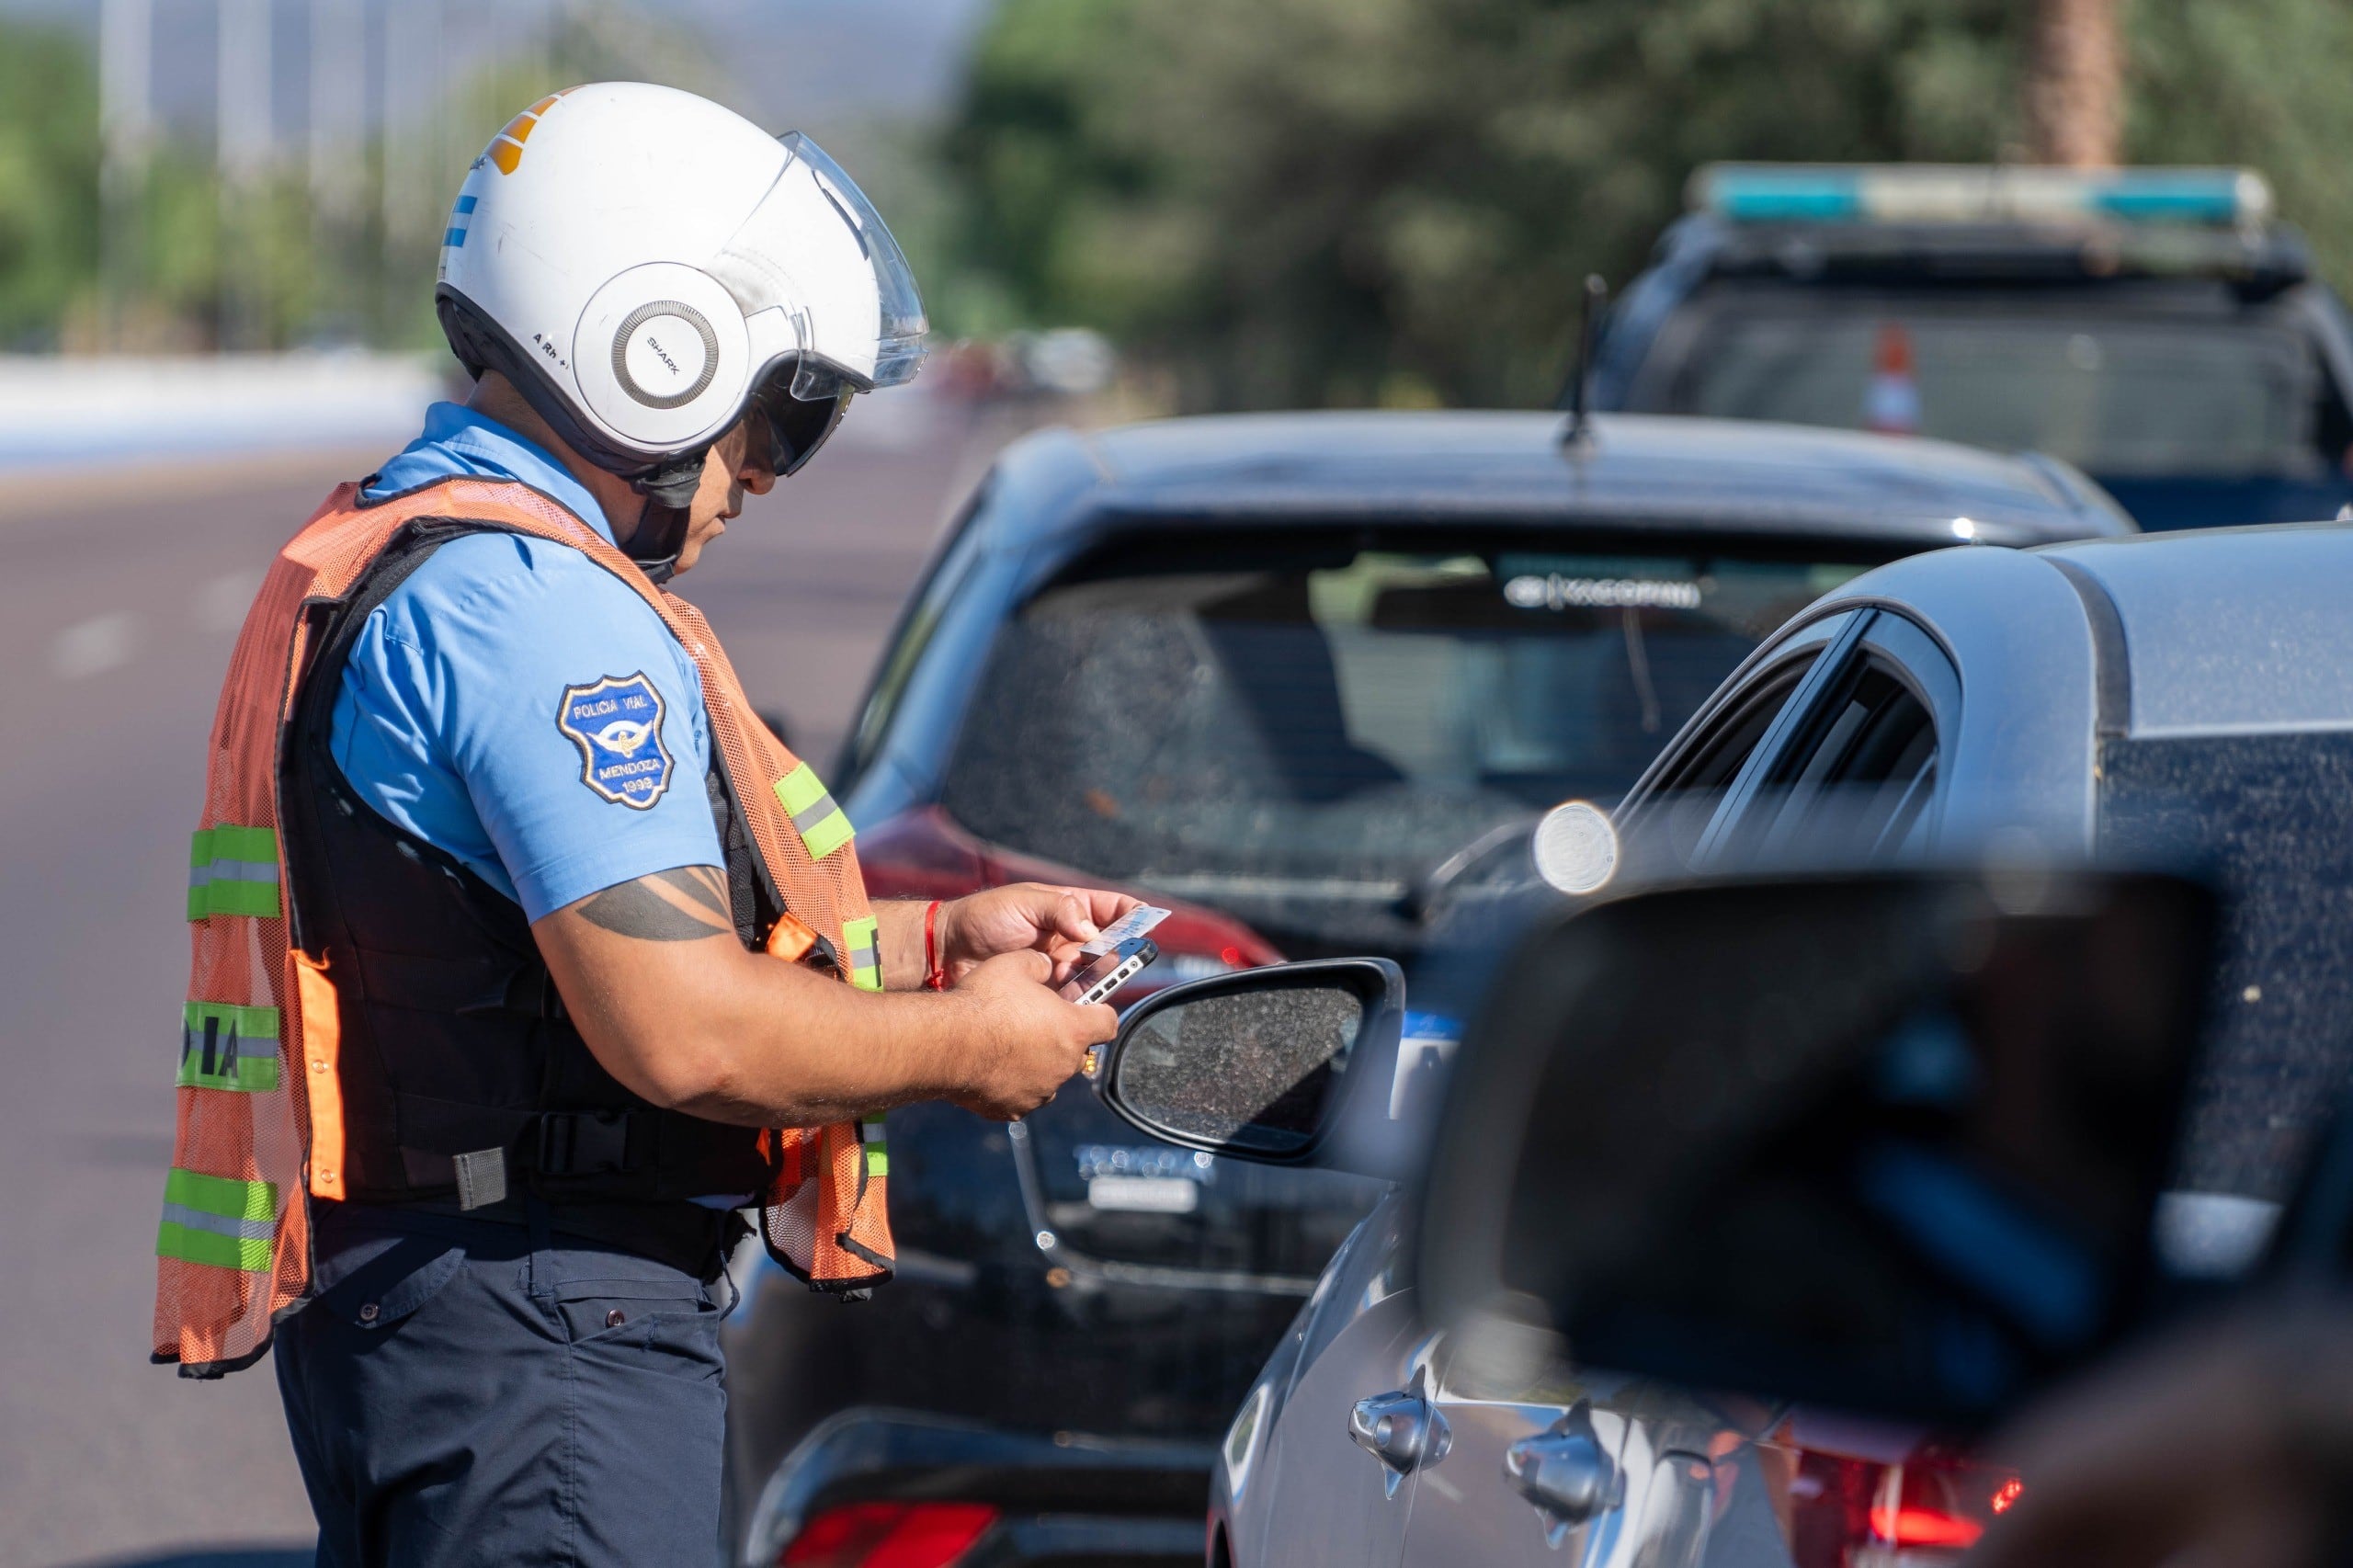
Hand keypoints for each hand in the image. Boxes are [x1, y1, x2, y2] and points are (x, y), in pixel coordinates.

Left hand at [938, 883, 1141, 985]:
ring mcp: (1060, 966)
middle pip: (1112, 946)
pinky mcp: (1048, 992)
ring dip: (1101, 979)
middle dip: (1121, 952)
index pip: (1112, 909)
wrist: (948, 952)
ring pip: (1096, 975)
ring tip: (1094, 980)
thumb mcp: (1022, 903)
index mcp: (1068, 908)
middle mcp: (1070, 938)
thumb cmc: (983, 918)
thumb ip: (1059, 910)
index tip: (1147, 923)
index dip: (1134, 914)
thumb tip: (1092, 930)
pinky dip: (1080, 1001)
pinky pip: (1075, 999)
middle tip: (1119, 958)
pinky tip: (1076, 1001)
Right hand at [947, 950, 1117, 1118]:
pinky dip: (1015, 1084)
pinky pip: (1024, 1095)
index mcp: (1073, 1029)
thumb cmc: (984, 1001)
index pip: (1108, 1023)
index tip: (1087, 1007)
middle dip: (1063, 1037)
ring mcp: (1040, 1091)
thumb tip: (1046, 968)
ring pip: (1051, 1075)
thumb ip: (1040, 965)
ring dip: (1040, 1062)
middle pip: (1078, 1051)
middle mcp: (1064, 1065)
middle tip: (1036, 1022)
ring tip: (1010, 1045)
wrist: (945, 1044)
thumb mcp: (1016, 965)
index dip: (1099, 1012)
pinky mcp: (1015, 1109)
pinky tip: (993, 1067)